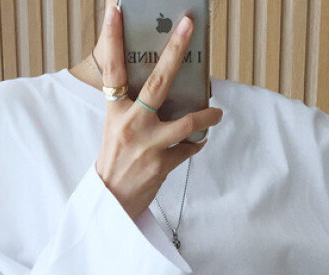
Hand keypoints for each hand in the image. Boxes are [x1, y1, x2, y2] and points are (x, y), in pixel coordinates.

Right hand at [93, 2, 222, 220]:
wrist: (112, 201)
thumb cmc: (115, 161)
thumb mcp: (115, 128)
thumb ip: (132, 107)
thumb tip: (161, 86)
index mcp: (115, 112)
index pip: (113, 70)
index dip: (113, 39)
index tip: (116, 11)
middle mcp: (131, 125)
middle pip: (158, 83)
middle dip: (175, 51)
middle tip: (189, 27)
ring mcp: (148, 145)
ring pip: (186, 122)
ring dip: (206, 116)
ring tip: (216, 113)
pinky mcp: (162, 165)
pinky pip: (188, 149)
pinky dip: (195, 144)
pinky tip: (198, 142)